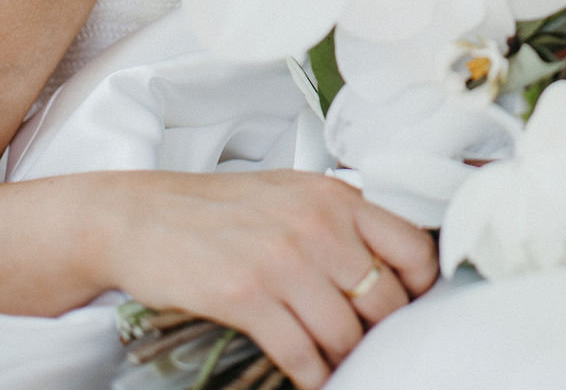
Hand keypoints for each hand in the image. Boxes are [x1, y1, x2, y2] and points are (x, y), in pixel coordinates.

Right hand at [98, 169, 437, 388]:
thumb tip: (390, 262)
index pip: (412, 246)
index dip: (421, 286)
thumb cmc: (221, 209)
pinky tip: (308, 377)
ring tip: (335, 362)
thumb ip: (342, 219)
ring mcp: (283, 260)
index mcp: (335, 196)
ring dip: (343, 359)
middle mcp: (317, 224)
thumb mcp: (293, 194)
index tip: (410, 304)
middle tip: (365, 342)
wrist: (144, 216)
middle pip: (384, 300)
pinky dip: (312, 376)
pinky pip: (301, 354)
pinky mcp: (247, 295)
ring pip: (346, 334)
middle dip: (379, 332)